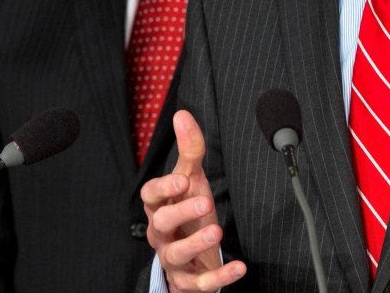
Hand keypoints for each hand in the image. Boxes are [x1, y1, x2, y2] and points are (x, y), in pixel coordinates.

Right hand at [141, 110, 245, 290]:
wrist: (190, 254)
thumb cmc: (188, 211)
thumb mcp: (192, 179)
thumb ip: (190, 149)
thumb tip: (183, 114)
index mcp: (159, 206)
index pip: (150, 195)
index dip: (163, 188)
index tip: (182, 179)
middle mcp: (161, 233)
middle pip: (160, 224)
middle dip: (181, 213)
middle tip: (205, 201)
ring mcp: (173, 258)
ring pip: (175, 255)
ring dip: (195, 244)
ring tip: (217, 231)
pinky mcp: (188, 281)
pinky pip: (200, 284)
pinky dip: (219, 277)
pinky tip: (239, 267)